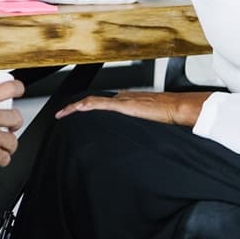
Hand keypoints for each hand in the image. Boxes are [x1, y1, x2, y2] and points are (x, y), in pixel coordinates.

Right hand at [0, 80, 25, 175]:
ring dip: (10, 142)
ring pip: (13, 140)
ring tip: (6, 143)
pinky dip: (4, 159)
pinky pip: (5, 158)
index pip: (8, 88)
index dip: (17, 88)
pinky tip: (0, 159)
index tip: (18, 90)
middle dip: (14, 120)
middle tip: (10, 122)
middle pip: (15, 117)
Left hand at [57, 90, 211, 126]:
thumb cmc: (168, 116)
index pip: (101, 104)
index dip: (86, 108)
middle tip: (62, 115)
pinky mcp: (123, 104)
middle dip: (75, 108)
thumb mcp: (149, 123)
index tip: (75, 114)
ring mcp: (122, 100)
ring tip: (62, 114)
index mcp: (127, 102)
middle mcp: (122, 98)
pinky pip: (100, 104)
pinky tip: (76, 109)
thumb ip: (139, 127)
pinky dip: (86, 106)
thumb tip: (135, 140)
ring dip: (75, 108)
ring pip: (92, 102)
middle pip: (92, 102)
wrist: (177, 107)